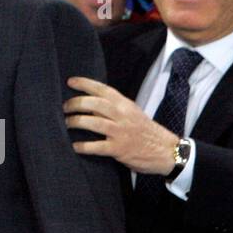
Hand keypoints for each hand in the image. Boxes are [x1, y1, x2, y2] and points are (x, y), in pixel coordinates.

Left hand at [65, 76, 180, 174]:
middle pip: (94, 104)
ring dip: (75, 122)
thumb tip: (90, 103)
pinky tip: (76, 146)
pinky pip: (96, 146)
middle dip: (75, 103)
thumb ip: (115, 107)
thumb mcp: (133, 113)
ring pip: (92, 122)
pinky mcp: (119, 149)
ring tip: (67, 123)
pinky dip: (83, 146)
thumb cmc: (146, 131)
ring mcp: (120, 132)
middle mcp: (122, 116)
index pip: (103, 89)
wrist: (167, 151)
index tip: (70, 82)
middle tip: (65, 107)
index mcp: (125, 105)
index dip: (85, 83)